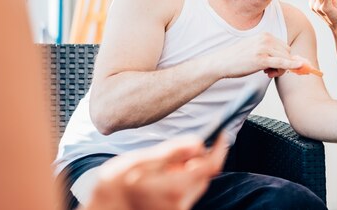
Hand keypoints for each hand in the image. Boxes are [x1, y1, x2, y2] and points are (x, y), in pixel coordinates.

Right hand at [86, 133, 226, 209]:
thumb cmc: (114, 185)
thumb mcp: (140, 161)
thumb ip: (171, 152)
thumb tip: (198, 142)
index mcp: (175, 188)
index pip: (211, 167)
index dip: (220, 148)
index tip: (222, 132)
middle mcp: (180, 204)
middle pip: (204, 176)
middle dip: (200, 158)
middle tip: (183, 146)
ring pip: (195, 184)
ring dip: (187, 170)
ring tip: (161, 165)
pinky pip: (184, 194)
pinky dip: (179, 181)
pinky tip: (158, 177)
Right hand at [211, 32, 302, 78]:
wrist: (222, 62)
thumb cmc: (237, 58)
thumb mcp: (254, 49)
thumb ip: (269, 52)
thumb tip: (289, 60)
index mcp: (265, 35)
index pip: (284, 46)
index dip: (285, 58)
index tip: (279, 67)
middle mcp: (266, 39)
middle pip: (287, 52)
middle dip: (284, 64)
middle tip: (270, 72)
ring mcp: (264, 48)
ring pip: (285, 59)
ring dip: (281, 69)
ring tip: (267, 73)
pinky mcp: (261, 59)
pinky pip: (282, 62)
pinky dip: (292, 65)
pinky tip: (300, 66)